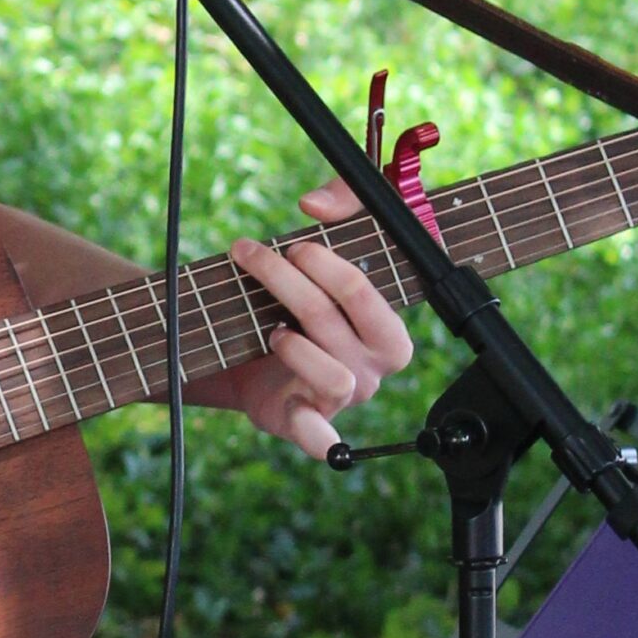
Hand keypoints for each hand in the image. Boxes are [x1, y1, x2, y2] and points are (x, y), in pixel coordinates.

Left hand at [207, 179, 414, 458]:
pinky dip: (319, 435)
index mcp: (385, 325)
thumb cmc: (306, 294)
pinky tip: (309, 424)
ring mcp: (344, 395)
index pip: (366, 292)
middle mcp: (371, 363)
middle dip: (287, 282)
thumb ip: (341, 201)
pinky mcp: (308, 420)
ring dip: (294, 343)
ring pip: (333, 371)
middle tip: (253, 256)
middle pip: (335, 320)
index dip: (330, 265)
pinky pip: (322, 436)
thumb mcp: (330, 237)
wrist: (257, 353)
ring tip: (269, 326)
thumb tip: (313, 206)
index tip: (295, 246)